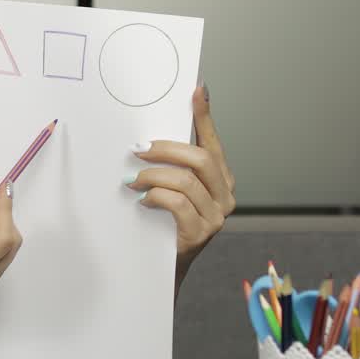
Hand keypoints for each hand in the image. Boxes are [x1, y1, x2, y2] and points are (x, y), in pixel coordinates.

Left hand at [124, 83, 235, 287]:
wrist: (161, 268)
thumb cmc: (163, 222)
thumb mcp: (170, 187)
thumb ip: (172, 163)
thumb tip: (153, 131)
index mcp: (222, 179)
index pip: (213, 141)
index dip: (205, 116)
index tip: (196, 90)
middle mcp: (226, 196)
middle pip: (200, 159)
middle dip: (165, 149)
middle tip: (138, 149)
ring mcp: (216, 217)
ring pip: (186, 181)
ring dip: (153, 176)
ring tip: (133, 180)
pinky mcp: (200, 234)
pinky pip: (178, 204)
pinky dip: (156, 197)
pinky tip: (142, 200)